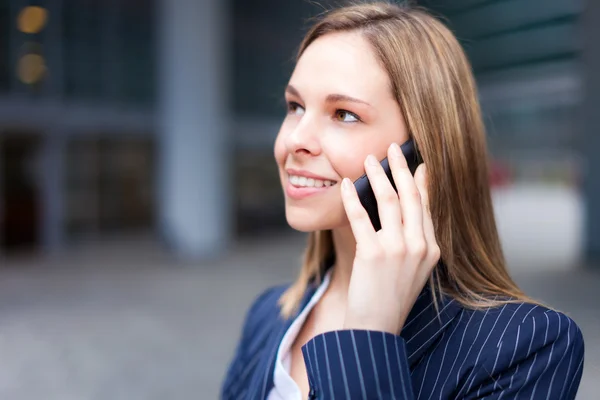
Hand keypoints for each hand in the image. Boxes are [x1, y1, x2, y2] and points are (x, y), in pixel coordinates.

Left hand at [340, 142, 440, 334]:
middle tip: (393, 147)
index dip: (421, 181)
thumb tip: (403, 211)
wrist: (376, 329)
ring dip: (377, 175)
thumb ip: (413, 241)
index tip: (417, 163)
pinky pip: (360, 218)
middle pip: (411, 196)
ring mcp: (397, 250)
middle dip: (401, 167)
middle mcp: (419, 246)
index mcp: (431, 249)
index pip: (426, 206)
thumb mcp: (413, 269)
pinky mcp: (373, 255)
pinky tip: (344, 184)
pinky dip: (351, 198)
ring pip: (389, 201)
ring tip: (369, 159)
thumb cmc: (390, 298)